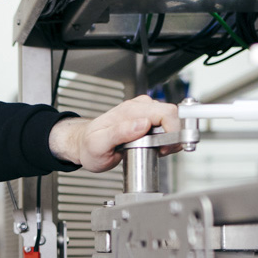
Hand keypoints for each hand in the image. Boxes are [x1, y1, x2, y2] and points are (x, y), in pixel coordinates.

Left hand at [48, 95, 179, 172]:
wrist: (84, 145)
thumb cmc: (89, 145)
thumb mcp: (99, 144)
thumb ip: (120, 133)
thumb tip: (142, 124)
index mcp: (130, 111)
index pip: (165, 112)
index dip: (172, 131)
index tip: (164, 147)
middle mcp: (139, 107)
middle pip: (172, 114)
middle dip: (173, 135)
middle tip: (161, 151)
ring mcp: (144, 112)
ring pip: (171, 120)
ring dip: (170, 138)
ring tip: (154, 149)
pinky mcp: (147, 119)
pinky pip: (165, 125)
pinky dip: (166, 138)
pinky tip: (154, 146)